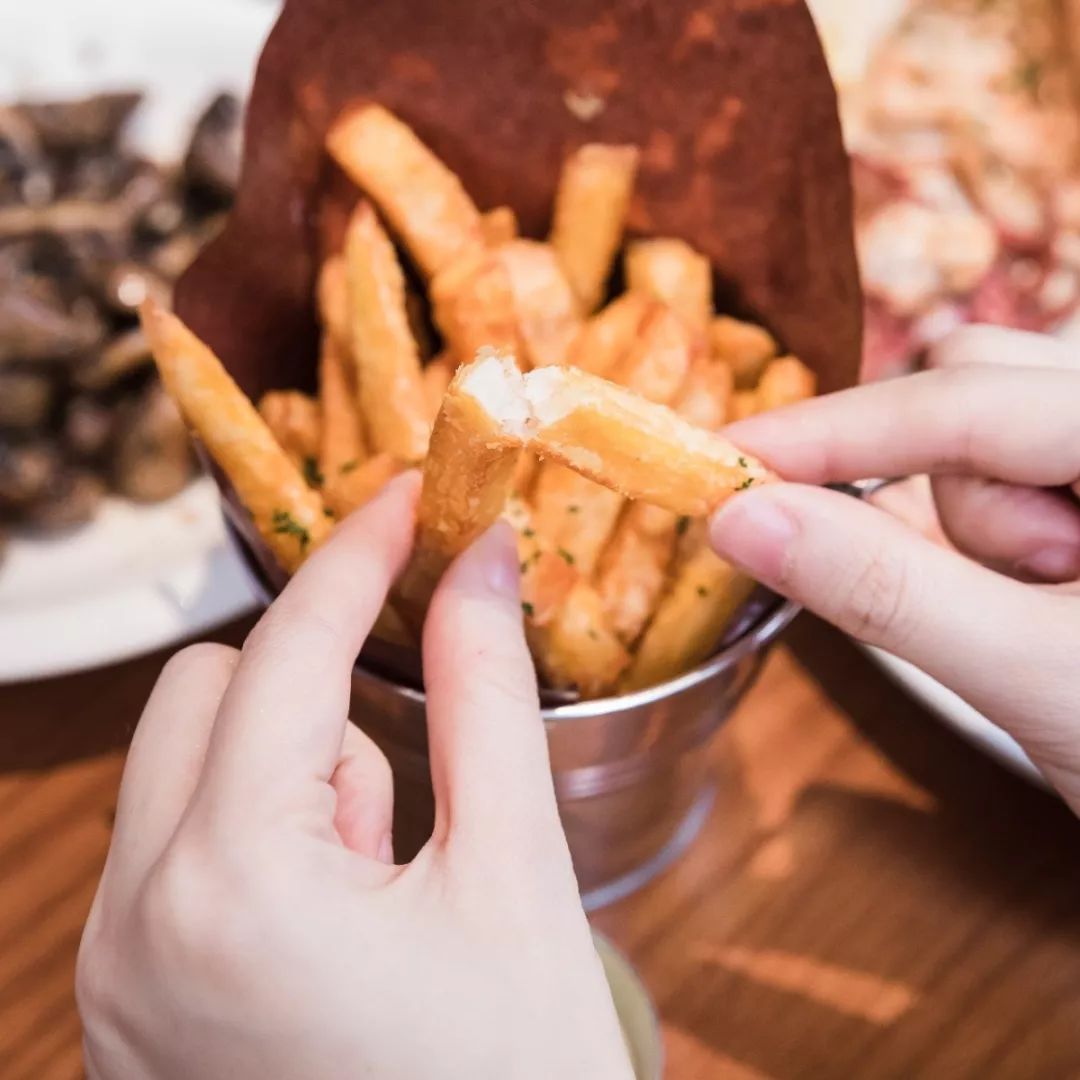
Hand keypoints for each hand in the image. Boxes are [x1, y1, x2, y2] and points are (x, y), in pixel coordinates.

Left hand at [76, 474, 632, 1079]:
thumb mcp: (517, 878)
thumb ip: (487, 698)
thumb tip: (480, 563)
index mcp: (233, 886)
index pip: (290, 649)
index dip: (359, 555)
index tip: (413, 499)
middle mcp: (135, 928)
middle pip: (208, 690)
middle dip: (313, 680)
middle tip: (413, 757)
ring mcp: (116, 975)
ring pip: (185, 764)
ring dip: (292, 765)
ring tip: (389, 870)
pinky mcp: (131, 1007)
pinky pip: (178, 848)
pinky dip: (260, 831)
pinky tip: (343, 913)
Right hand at [708, 326, 1079, 809]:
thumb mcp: (1036, 678)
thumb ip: (881, 588)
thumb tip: (738, 519)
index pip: (970, 399)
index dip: (831, 432)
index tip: (724, 460)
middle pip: (979, 389)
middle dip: (950, 499)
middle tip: (1007, 595)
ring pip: (984, 430)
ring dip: (974, 527)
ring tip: (1048, 615)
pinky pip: (996, 478)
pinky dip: (976, 535)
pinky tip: (1031, 590)